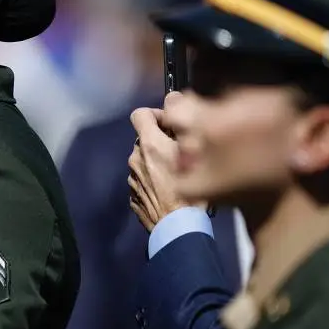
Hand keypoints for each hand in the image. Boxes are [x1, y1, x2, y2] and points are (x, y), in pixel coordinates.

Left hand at [128, 95, 205, 230]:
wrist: (180, 229)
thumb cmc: (194, 189)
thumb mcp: (196, 149)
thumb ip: (182, 121)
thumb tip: (174, 100)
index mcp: (149, 145)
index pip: (139, 114)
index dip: (155, 114)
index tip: (170, 123)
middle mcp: (135, 159)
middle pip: (144, 139)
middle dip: (161, 140)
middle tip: (183, 150)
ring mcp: (132, 179)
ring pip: (145, 161)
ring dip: (158, 162)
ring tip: (181, 173)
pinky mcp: (134, 197)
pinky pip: (144, 180)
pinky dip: (155, 180)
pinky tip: (172, 190)